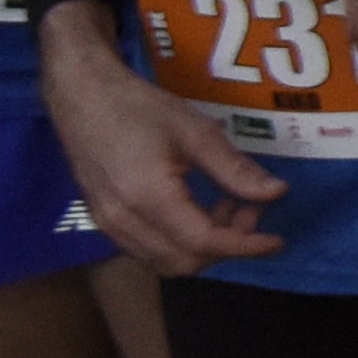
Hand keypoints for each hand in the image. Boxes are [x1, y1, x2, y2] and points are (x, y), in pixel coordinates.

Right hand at [43, 20, 288, 267]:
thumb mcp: (195, 131)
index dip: (245, 245)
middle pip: (185, 261)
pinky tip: (199, 210)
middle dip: (226, 246)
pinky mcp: (104, 222)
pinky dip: (181, 243)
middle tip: (251, 210)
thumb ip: (235, 168)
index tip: (276, 240)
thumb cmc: (138, 107)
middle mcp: (123, 221)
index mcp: (147, 196)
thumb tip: (276, 193)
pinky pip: (148, 250)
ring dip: (204, 247)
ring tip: (228, 207)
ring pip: (165, 262)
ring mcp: (108, 225)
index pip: (203, 242)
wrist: (81, 96)